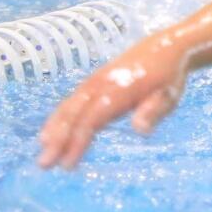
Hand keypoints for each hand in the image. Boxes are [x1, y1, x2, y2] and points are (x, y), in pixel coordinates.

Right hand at [37, 41, 185, 168]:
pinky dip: (59, 116)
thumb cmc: (169, 76)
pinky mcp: (94, 81)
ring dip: (53, 128)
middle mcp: (101, 84)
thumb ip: (153, 111)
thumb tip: (140, 130)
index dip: (77, 142)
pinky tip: (51, 131)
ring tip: (42, 149)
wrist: (167, 46)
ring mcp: (95, 81)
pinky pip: (72, 100)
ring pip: (68, 106)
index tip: (67, 165)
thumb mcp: (169, 95)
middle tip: (43, 163)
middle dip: (57, 139)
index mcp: (119, 90)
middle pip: (73, 114)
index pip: (92, 120)